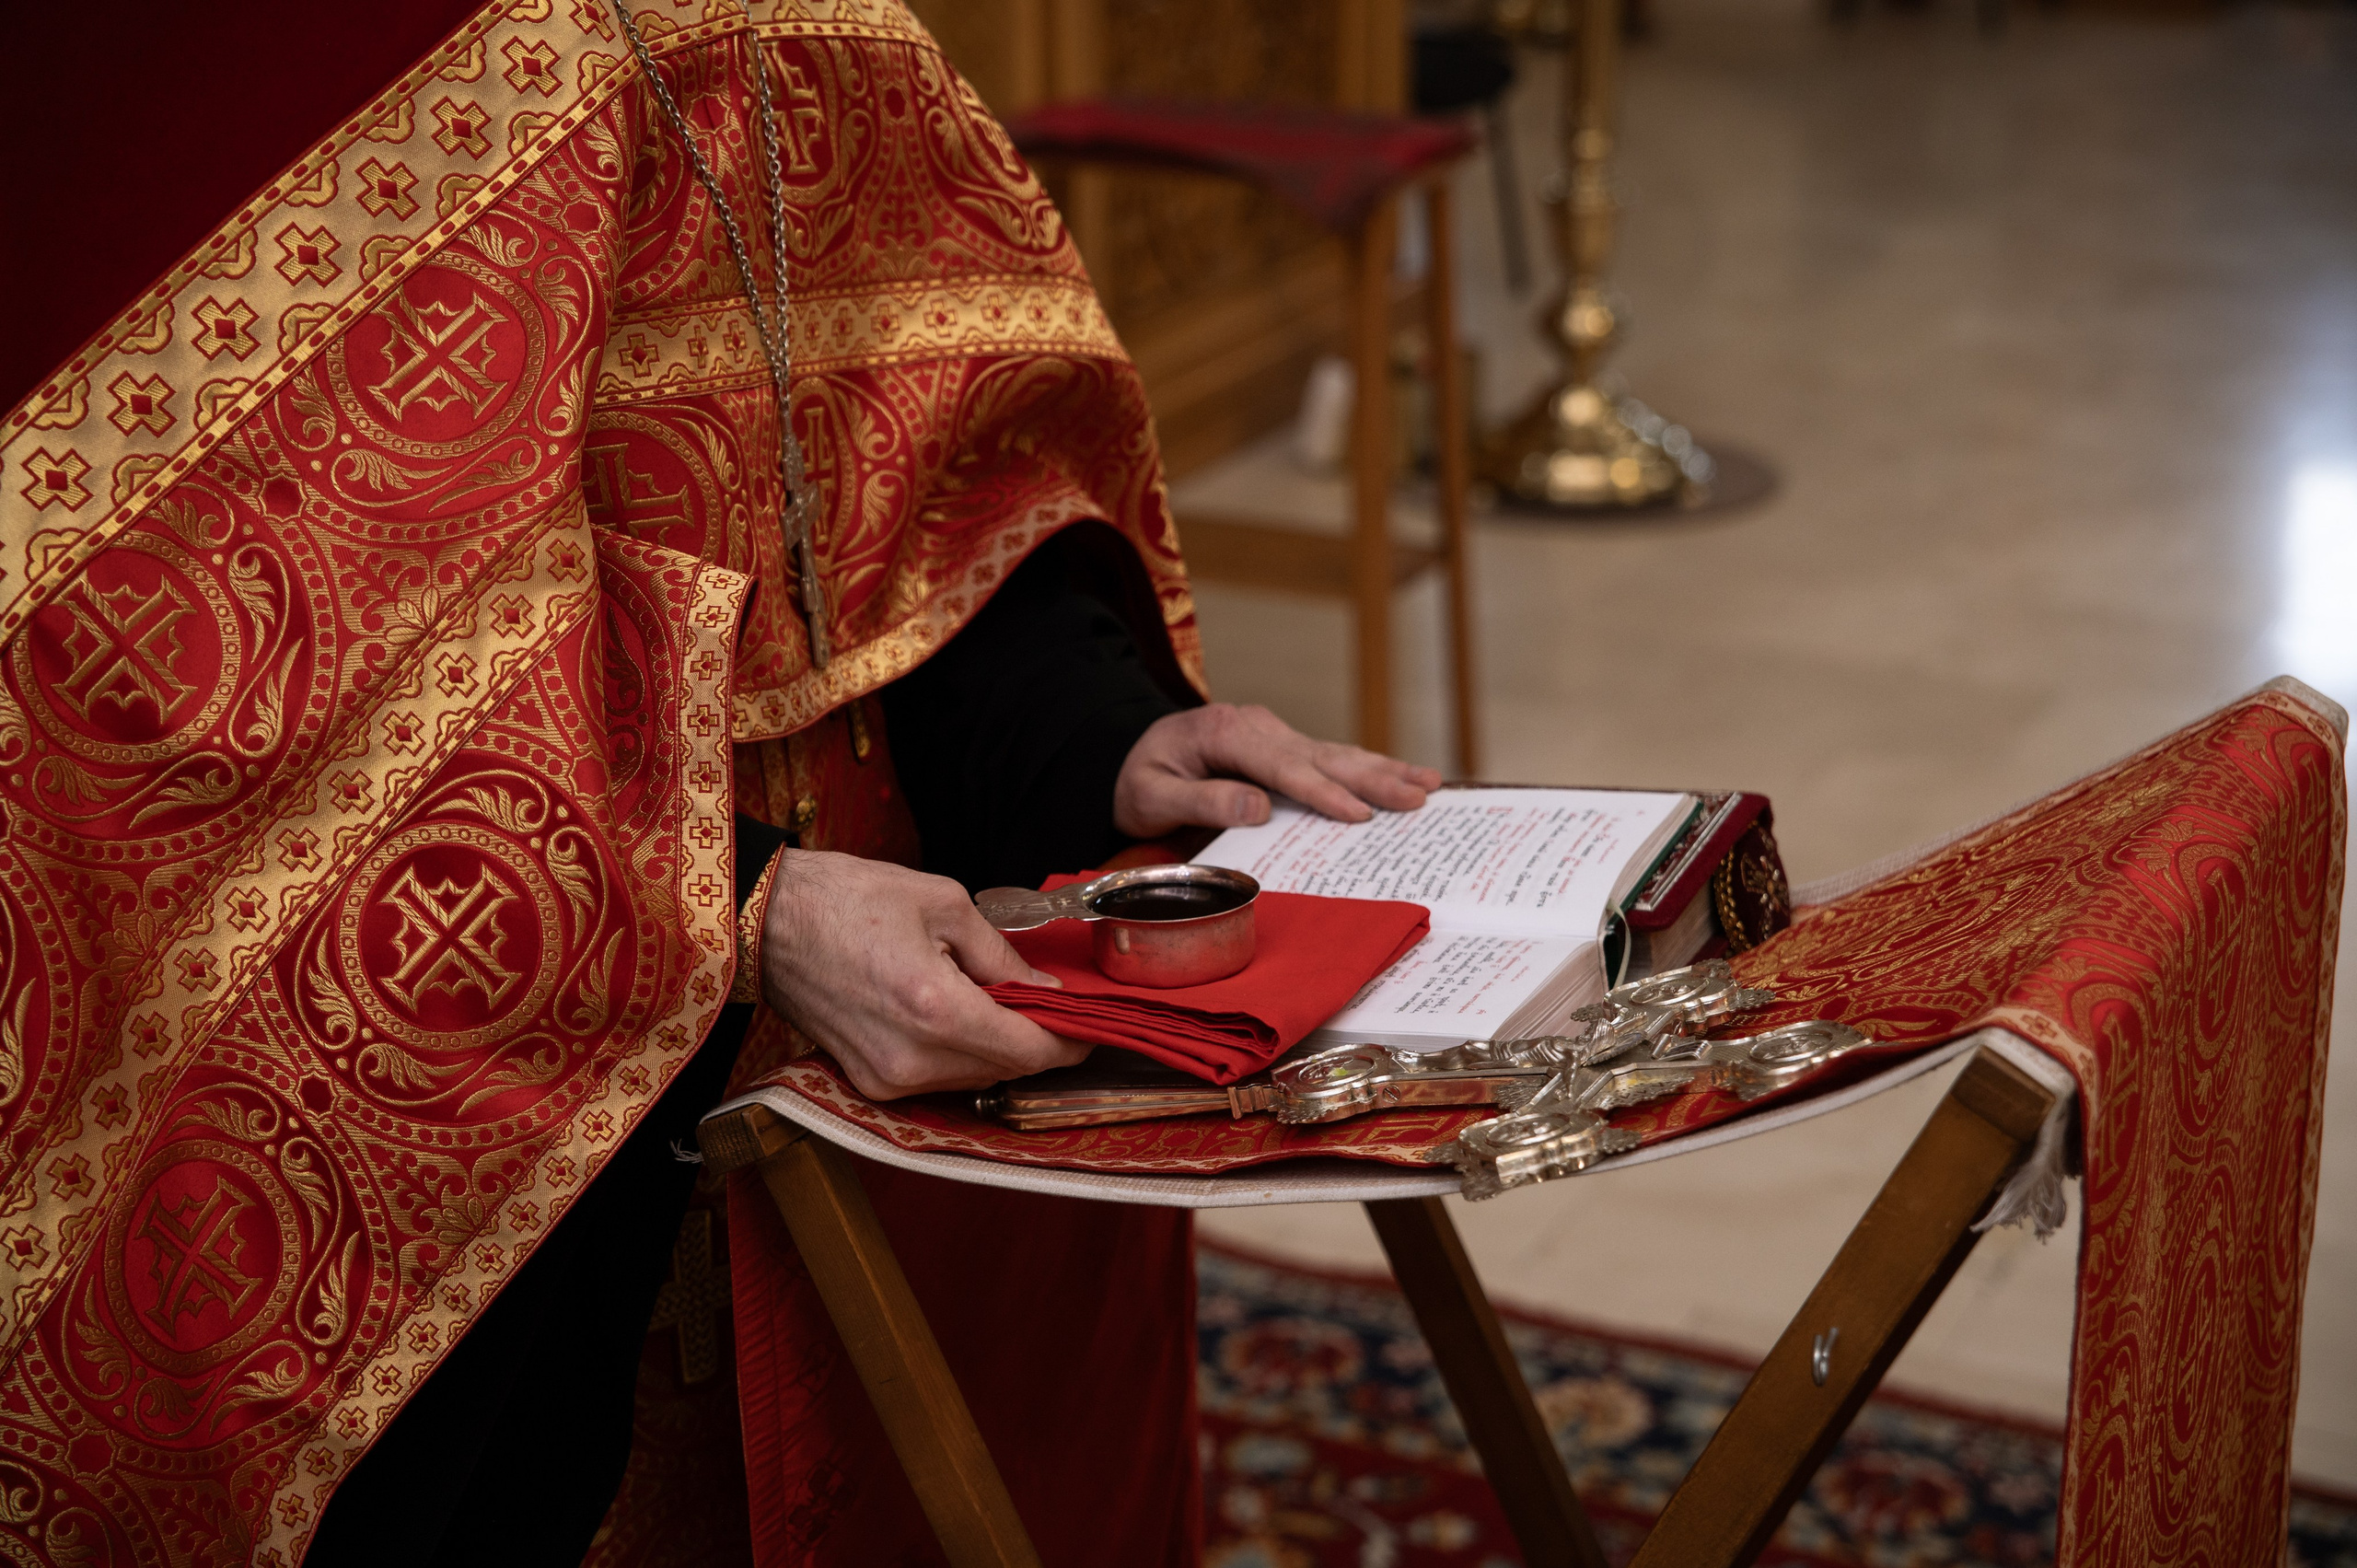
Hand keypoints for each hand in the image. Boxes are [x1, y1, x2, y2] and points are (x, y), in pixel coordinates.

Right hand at [760, 849, 1088, 1098]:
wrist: (767, 920)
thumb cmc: (848, 899)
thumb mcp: (943, 904)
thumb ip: (1001, 955)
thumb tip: (1043, 988)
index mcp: (936, 1009)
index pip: (1031, 1051)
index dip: (1071, 1041)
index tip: (1090, 1023)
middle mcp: (912, 1060)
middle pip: (1007, 1070)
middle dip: (1038, 1041)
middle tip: (1054, 1006)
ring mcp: (886, 1079)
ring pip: (974, 1078)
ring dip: (999, 1049)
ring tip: (1005, 1004)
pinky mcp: (867, 1083)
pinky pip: (937, 1078)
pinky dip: (961, 1053)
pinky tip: (961, 1017)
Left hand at [1112, 703, 1442, 837]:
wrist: (1125, 755)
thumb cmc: (1137, 779)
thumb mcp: (1152, 794)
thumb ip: (1202, 799)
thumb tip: (1258, 807)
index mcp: (1226, 733)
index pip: (1283, 767)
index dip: (1322, 792)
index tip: (1358, 815)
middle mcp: (1257, 726)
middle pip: (1323, 755)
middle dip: (1374, 777)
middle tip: (1420, 795)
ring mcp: (1272, 733)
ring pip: (1335, 752)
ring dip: (1383, 769)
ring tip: (1429, 783)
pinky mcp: (1280, 746)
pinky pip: (1328, 758)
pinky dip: (1366, 767)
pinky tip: (1399, 776)